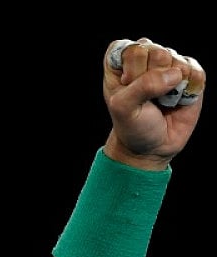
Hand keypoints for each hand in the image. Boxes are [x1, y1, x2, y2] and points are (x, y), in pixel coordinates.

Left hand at [103, 37, 204, 170]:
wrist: (153, 146)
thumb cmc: (131, 125)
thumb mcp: (124, 108)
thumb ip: (142, 86)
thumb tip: (175, 74)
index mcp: (121, 61)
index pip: (131, 48)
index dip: (132, 70)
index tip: (128, 88)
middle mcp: (146, 57)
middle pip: (156, 52)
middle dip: (151, 79)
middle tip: (147, 98)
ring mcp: (170, 65)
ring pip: (177, 61)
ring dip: (170, 87)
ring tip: (162, 100)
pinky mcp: (191, 75)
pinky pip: (197, 72)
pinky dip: (189, 89)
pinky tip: (179, 100)